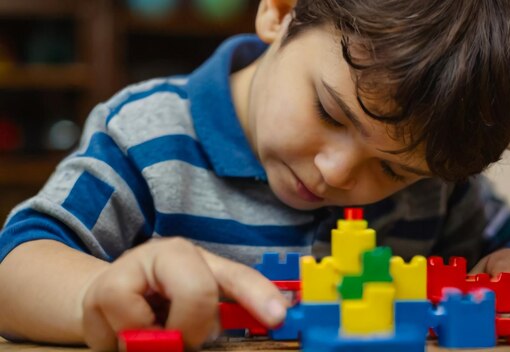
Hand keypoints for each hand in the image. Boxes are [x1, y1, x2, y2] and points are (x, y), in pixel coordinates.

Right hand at [81, 237, 287, 350]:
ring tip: (146, 329)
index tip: (278, 316)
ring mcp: (130, 268)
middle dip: (191, 328)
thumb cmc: (161, 302)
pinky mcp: (99, 292)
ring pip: (147, 322)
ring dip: (149, 341)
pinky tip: (122, 331)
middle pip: (197, 292)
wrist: (105, 293)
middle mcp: (168, 254)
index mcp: (200, 260)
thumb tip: (253, 326)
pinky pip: (116, 336)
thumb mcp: (194, 306)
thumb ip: (215, 318)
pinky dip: (121, 346)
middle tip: (181, 338)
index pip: (236, 276)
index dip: (258, 294)